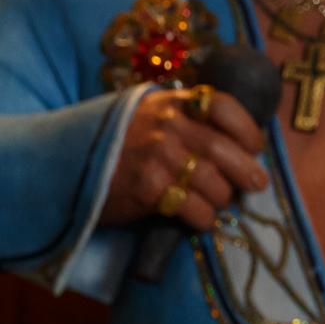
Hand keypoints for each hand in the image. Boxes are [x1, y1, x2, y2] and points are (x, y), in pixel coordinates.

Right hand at [100, 85, 270, 230]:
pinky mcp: (148, 188)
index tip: (254, 147)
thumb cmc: (118, 144)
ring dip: (222, 198)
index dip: (246, 128)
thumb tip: (235, 145)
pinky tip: (200, 219)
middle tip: (256, 184)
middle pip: (223, 149)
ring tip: (218, 203)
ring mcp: (157, 157)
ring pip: (213, 183)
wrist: (68, 165)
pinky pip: (194, 208)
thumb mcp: (149, 117)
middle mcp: (166, 125)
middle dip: (247, 171)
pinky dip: (204, 218)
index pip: (221, 105)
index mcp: (171, 104)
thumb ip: (186, 122)